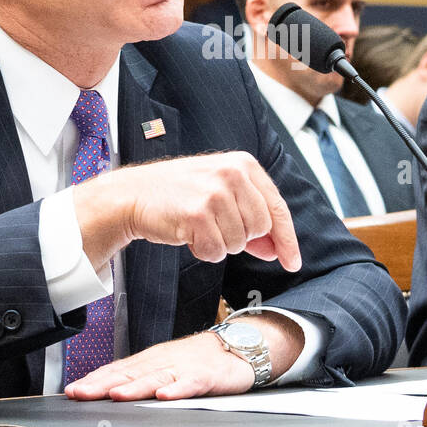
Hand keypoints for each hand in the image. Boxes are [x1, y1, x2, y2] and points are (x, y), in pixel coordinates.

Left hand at [65, 312, 304, 400]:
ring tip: (116, 395)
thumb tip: (106, 389)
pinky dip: (177, 389)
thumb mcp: (164, 366)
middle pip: (129, 373)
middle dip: (103, 384)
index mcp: (151, 360)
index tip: (72, 390)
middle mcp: (163, 361)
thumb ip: (139, 378)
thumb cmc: (197, 359)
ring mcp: (184, 367)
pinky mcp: (206, 375)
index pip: (117, 370)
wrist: (237, 346)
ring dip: (134, 386)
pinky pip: (190, 383)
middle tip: (81, 393)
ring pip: (155, 377)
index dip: (94, 379)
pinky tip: (165, 395)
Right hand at [71, 152, 300, 272]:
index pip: (278, 208)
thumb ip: (251, 217)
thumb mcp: (220, 193)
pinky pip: (216, 251)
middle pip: (261, 229)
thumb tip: (275, 249)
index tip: (292, 262)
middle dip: (241, 238)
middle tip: (215, 227)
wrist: (134, 195)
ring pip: (239, 243)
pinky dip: (203, 251)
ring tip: (199, 227)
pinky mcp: (198, 213)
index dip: (287, 239)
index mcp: (243, 164)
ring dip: (219, 244)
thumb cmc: (177, 194)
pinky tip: (189, 234)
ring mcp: (216, 193)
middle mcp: (233, 174)